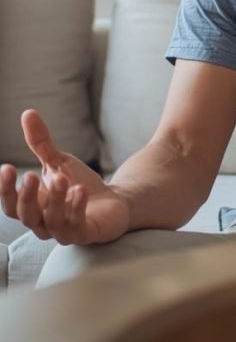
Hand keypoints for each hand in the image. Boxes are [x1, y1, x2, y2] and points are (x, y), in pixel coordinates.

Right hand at [0, 110, 129, 244]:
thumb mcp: (59, 161)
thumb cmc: (79, 184)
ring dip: (55, 199)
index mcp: (33, 206)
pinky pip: (76, 225)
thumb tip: (28, 112)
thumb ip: (41, 143)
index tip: (6, 168)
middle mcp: (43, 222)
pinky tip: (79, 191)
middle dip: (26, 196)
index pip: (11, 204)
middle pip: (26, 215)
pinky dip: (76, 208)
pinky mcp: (85, 233)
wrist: (114, 203)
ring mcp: (63, 230)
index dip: (6, 189)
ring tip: (61, 178)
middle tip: (30, 175)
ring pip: (51, 220)